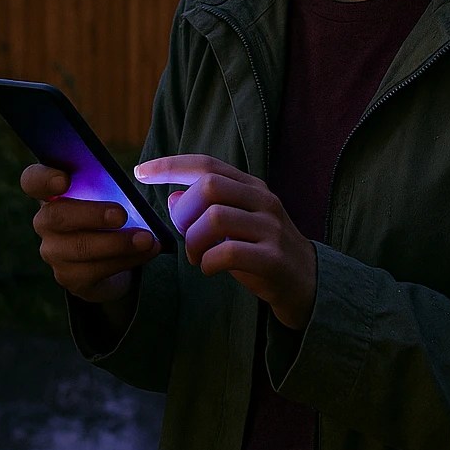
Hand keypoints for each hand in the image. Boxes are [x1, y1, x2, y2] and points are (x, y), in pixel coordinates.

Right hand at [20, 163, 159, 304]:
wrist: (112, 254)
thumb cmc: (109, 209)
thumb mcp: (108, 191)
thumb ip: (109, 182)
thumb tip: (137, 180)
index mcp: (51, 192)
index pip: (32, 181)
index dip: (44, 179)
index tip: (64, 180)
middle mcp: (45, 222)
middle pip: (56, 216)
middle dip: (91, 215)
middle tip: (121, 214)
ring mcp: (54, 252)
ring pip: (80, 248)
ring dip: (117, 243)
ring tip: (146, 238)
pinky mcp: (71, 278)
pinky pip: (96, 270)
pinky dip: (127, 259)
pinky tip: (148, 251)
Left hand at [136, 154, 315, 329]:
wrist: (308, 284)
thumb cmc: (263, 252)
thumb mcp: (236, 224)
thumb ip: (206, 208)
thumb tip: (172, 196)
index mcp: (251, 187)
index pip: (206, 165)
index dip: (170, 166)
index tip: (140, 172)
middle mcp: (263, 201)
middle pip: (209, 186)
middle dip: (184, 212)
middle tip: (185, 236)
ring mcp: (271, 228)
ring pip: (215, 218)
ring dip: (193, 241)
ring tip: (197, 257)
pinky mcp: (273, 258)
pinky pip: (228, 252)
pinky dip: (208, 262)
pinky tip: (210, 269)